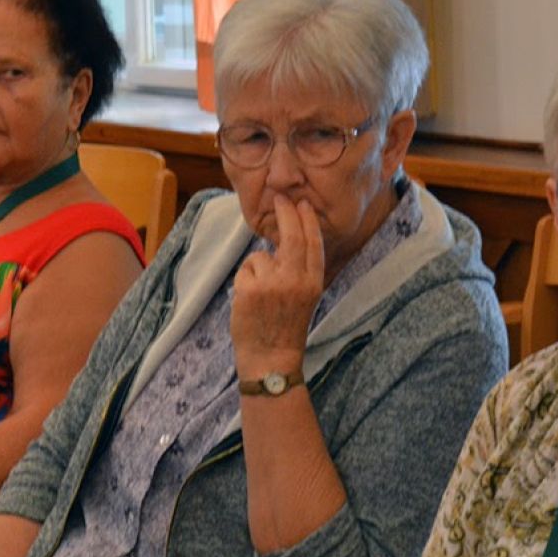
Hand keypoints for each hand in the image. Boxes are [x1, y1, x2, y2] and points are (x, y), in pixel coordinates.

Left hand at [232, 194, 324, 377]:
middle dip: (285, 213)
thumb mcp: (303, 298)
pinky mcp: (250, 288)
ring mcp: (273, 283)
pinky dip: (243, 281)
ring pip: (260, 256)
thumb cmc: (284, 328)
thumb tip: (282, 243)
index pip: (313, 243)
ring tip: (260, 296)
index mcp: (314, 282)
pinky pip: (245, 270)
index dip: (307, 221)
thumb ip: (297, 272)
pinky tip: (249, 302)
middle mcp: (296, 280)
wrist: (271, 358)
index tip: (302, 204)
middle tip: (279, 198)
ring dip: (256, 269)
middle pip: (291, 236)